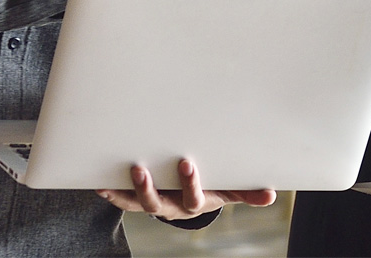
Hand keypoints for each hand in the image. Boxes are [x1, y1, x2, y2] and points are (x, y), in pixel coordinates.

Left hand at [96, 159, 275, 220]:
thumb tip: (272, 196)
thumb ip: (248, 192)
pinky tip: (99, 183)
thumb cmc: (213, 187)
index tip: (187, 164)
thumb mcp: (230, 189)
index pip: (192, 198)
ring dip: (125, 190)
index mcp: (194, 203)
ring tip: (116, 173)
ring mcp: (153, 202)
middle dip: (148, 187)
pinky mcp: (138, 198)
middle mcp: (171, 207)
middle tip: (141, 168)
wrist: (192, 199)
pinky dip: (111, 193)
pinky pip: (122, 199)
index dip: (189, 184)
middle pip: (157, 203)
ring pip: (136, 203)